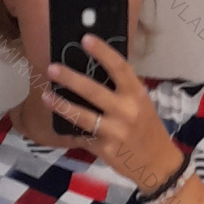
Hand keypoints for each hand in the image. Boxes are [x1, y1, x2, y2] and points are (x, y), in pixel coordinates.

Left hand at [43, 34, 183, 193]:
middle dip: (71, 79)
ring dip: (62, 106)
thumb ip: (122, 90)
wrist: (157, 164)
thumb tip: (92, 72)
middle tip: (52, 68)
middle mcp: (126, 112)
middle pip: (94, 91)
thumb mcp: (142, 104)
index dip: (102, 52)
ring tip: (46, 96)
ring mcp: (115, 132)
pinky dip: (72, 130)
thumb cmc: (147, 129)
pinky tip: (60, 125)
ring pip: (83, 117)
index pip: (119, 68)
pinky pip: (84, 136)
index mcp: (137, 95)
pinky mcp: (106, 149)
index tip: (85, 39)